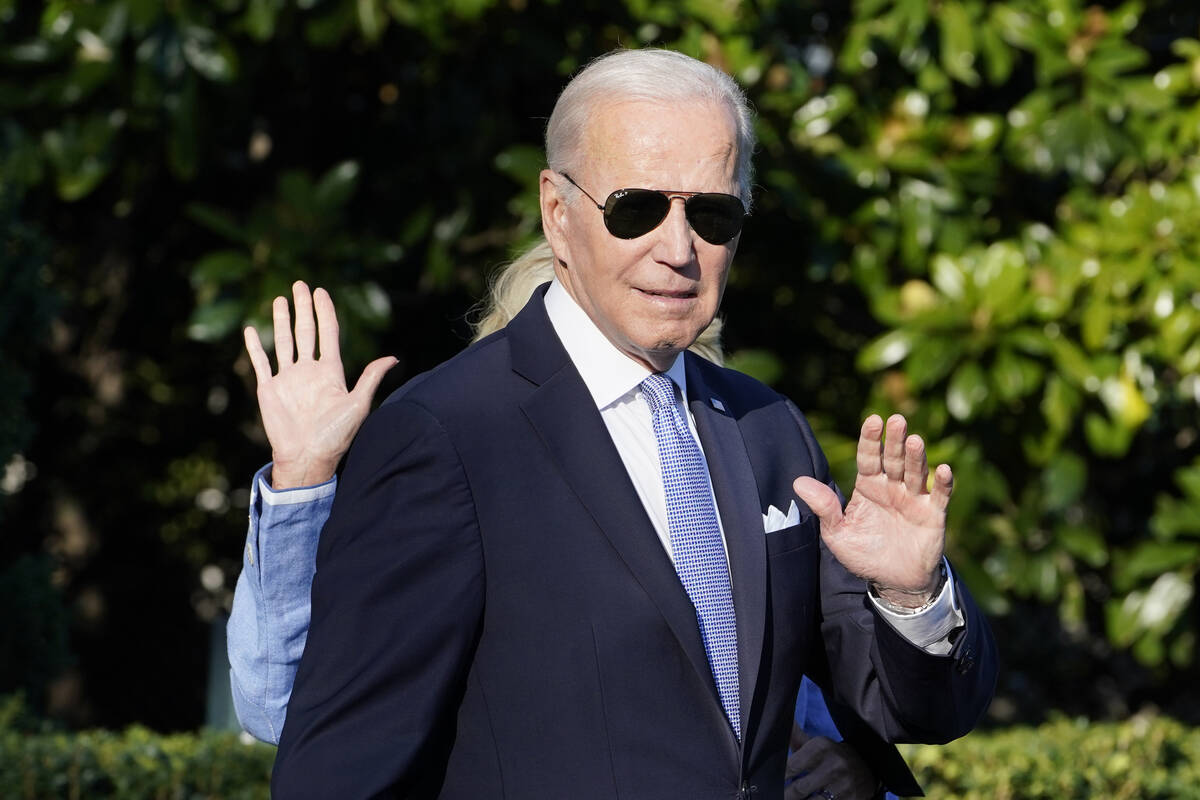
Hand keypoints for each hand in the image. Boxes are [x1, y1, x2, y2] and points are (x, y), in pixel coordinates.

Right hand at [243, 280, 396, 489]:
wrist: (308, 457)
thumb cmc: (336, 436)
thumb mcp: (358, 405)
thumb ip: (370, 378)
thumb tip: (393, 358)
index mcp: (330, 371)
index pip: (328, 333)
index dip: (325, 312)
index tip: (321, 292)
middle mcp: (309, 371)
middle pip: (305, 331)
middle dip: (303, 308)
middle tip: (300, 285)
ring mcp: (288, 379)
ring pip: (283, 342)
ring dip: (281, 320)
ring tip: (280, 299)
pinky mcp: (269, 389)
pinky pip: (261, 362)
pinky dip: (255, 346)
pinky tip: (251, 329)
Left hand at [785, 724, 878, 799]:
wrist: (868, 767)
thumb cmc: (832, 757)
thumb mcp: (817, 745)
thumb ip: (797, 737)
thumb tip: (783, 722)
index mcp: (821, 747)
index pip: (791, 766)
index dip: (779, 777)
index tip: (771, 781)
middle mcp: (833, 765)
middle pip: (798, 789)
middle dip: (786, 795)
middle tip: (777, 796)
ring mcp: (842, 785)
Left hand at [792, 414, 951, 605]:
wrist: (893, 581)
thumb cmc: (863, 553)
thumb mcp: (837, 533)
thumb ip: (823, 507)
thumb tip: (798, 482)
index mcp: (868, 485)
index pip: (868, 457)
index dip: (870, 439)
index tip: (873, 420)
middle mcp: (892, 486)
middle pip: (893, 459)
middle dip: (895, 440)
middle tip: (897, 420)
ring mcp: (913, 498)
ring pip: (915, 472)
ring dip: (916, 457)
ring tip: (915, 441)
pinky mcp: (933, 515)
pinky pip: (940, 496)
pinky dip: (943, 483)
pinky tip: (944, 470)